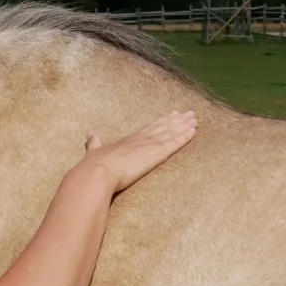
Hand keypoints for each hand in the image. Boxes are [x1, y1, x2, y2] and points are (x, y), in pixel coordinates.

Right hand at [81, 111, 197, 192]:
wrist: (98, 172)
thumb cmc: (95, 165)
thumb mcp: (94, 151)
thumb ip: (94, 142)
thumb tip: (90, 132)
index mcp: (127, 140)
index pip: (148, 128)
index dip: (160, 121)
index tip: (170, 114)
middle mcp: (140, 139)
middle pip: (162, 126)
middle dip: (176, 120)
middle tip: (189, 113)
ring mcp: (149, 144)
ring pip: (171, 132)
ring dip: (184, 125)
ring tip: (195, 118)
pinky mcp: (157, 153)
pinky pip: (174, 143)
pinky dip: (185, 136)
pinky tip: (194, 131)